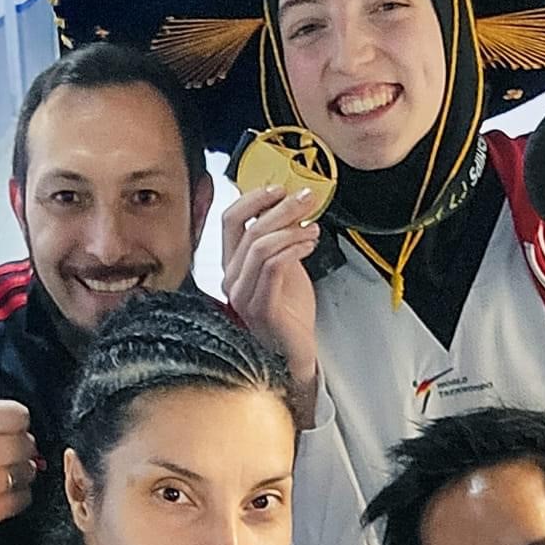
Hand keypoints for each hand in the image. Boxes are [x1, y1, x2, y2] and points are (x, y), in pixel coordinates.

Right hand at [222, 187, 321, 419]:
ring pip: (259, 244)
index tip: (281, 189)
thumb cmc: (291, 315)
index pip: (230, 219)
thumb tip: (292, 206)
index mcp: (234, 266)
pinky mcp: (260, 307)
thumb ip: (282, 240)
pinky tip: (310, 245)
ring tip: (314, 229)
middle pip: (245, 227)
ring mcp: (243, 295)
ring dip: (291, 228)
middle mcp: (231, 279)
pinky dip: (294, 248)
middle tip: (307, 199)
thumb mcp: (286, 268)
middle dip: (279, 206)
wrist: (296, 355)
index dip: (253, 197)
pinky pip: (273, 266)